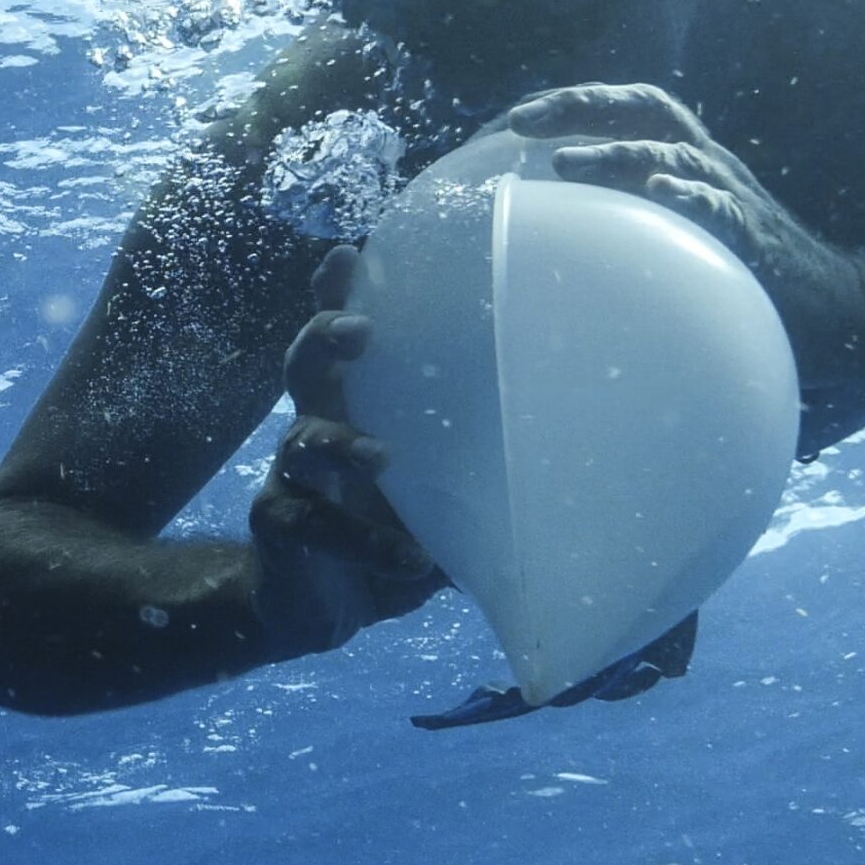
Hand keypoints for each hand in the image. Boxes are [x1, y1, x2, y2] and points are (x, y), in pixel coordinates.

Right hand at [249, 245, 444, 655]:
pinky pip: (316, 527)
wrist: (320, 607)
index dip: (336, 294)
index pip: (341, 339)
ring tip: (382, 456)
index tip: (349, 256)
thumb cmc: (389, 531)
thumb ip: (483, 467)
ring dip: (341, 446)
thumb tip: (581, 439)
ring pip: (301, 444)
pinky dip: (365, 543)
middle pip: (305, 368)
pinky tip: (410, 561)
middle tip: (360, 332)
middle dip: (324, 340)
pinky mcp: (283, 528)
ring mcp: (292, 479)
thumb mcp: (441, 494)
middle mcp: (314, 429)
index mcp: (353, 406)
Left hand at [508, 83, 864, 374]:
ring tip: (563, 164)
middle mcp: (710, 166)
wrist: (841, 308)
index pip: (631, 111)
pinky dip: (689, 199)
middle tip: (520, 121)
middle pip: (645, 111)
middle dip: (581, 106)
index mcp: (691, 162)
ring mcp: (734, 198)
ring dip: (615, 155)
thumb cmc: (748, 278)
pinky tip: (658, 196)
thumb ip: (638, 227)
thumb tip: (558, 245)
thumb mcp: (685, 239)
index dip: (577, 102)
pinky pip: (722, 210)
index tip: (516, 116)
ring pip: (672, 156)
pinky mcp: (757, 238)